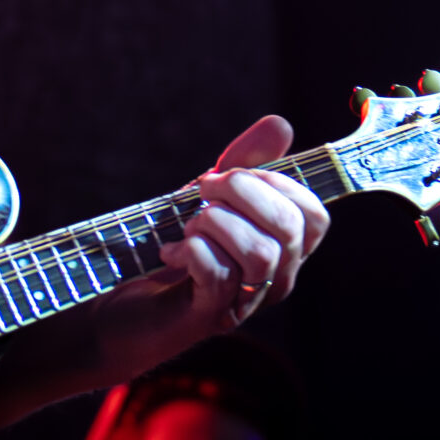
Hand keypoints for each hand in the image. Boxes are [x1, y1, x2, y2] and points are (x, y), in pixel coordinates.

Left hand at [84, 115, 330, 381]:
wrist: (125, 303)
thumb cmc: (178, 246)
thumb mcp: (213, 196)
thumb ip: (248, 162)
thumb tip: (281, 124)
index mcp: (285, 252)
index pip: (314, 217)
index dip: (278, 184)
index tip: (234, 175)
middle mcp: (275, 281)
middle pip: (288, 229)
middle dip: (242, 192)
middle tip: (203, 190)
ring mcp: (245, 303)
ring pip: (259, 254)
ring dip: (216, 223)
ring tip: (189, 226)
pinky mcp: (208, 316)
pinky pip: (218, 274)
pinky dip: (191, 250)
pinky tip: (171, 251)